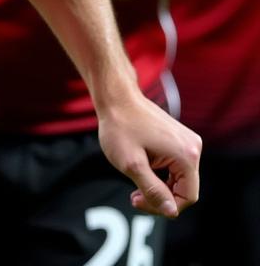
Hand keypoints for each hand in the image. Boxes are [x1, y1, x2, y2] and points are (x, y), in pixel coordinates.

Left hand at [97, 93, 200, 217]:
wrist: (115, 96)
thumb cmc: (120, 127)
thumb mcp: (132, 164)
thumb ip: (153, 190)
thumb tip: (172, 212)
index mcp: (187, 155)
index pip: (188, 197)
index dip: (164, 206)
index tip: (138, 201)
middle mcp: (193, 147)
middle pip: (184, 188)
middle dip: (159, 195)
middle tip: (134, 195)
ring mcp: (186, 140)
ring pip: (178, 177)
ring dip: (158, 184)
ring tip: (134, 179)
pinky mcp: (177, 137)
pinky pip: (174, 165)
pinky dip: (158, 171)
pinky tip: (140, 167)